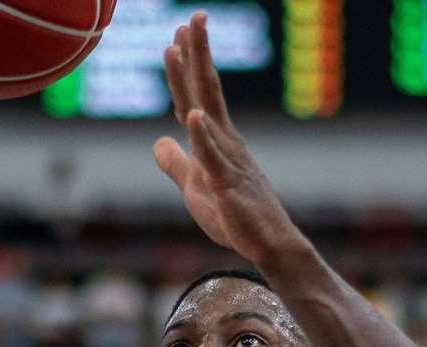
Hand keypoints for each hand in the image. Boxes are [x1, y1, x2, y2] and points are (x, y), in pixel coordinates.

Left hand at [153, 12, 301, 262]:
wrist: (267, 245)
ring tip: (181, 46)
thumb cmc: (235, 216)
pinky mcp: (228, 184)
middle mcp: (224, 140)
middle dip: (196, 53)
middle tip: (192, 16)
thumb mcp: (194, 187)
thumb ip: (177, 163)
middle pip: (205, 90)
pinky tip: (193, 114)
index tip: (178, 33)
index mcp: (215, 139)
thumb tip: (159, 141)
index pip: (196, 96)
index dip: (185, 66)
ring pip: (206, 111)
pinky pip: (213, 157)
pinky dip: (202, 135)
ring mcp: (227, 159)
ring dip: (193, 77)